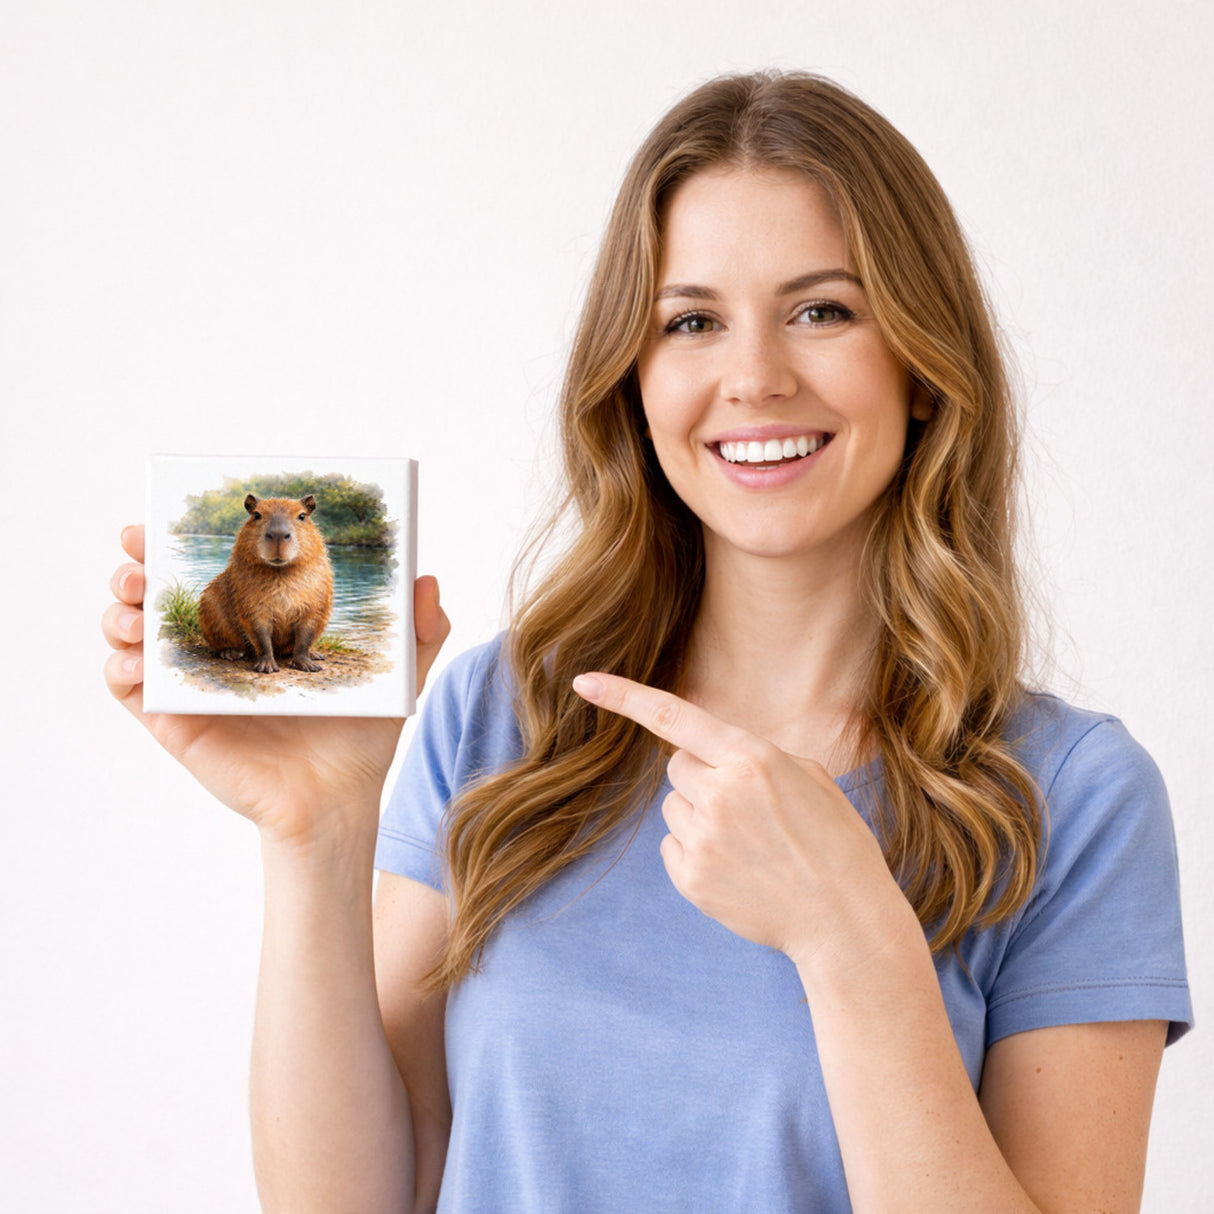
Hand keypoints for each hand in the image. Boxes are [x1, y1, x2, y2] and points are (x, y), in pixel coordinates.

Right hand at [102, 525, 450, 846]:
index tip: (163, 517)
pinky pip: (133, 694)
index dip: (182, 546)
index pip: (213, 574)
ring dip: (121, 614)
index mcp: (259, 626)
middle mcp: (219, 651)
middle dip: (137, 570)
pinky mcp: (178, 725)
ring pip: (135, 639)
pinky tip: (133, 662)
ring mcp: (194, 687)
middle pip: (159, 599)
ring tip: (134, 608)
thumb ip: (421, 629)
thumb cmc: (361, 738)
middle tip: (136, 555)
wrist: (339, 800)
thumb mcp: (398, 675)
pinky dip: (120, 671)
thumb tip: (427, 579)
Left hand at [572, 671, 903, 969]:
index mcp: (752, 758)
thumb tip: (710, 756)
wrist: (845, 920)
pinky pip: (671, 846)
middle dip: (703, 777)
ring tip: (750, 843)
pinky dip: (695, 852)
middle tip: (748, 807)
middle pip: (678, 767)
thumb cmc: (834, 842)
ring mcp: (702, 839)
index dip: (624, 697)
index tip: (583, 681)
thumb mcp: (808, 777)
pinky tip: (737, 868)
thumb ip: (752, 756)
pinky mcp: (691, 878)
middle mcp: (720, 794)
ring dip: (700, 815)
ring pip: (674, 807)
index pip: (675, 717)